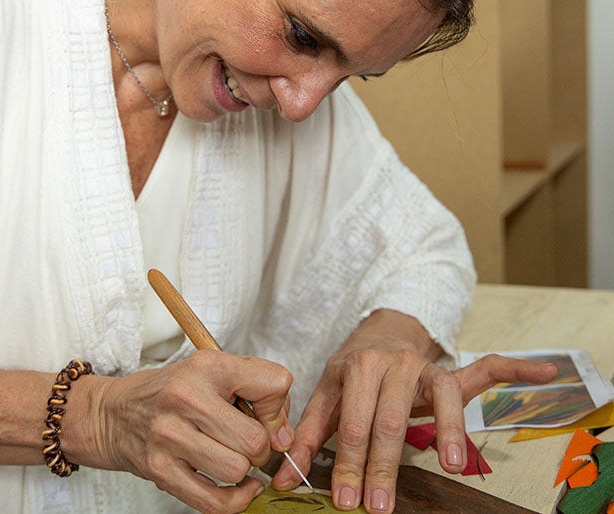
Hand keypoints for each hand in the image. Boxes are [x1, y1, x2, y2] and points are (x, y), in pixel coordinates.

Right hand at [72, 350, 293, 513]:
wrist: (114, 413)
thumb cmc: (172, 392)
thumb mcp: (214, 373)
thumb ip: (259, 394)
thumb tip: (284, 438)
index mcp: (206, 367)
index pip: (274, 383)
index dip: (278, 406)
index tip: (263, 413)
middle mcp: (185, 397)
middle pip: (255, 439)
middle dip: (260, 448)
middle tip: (246, 441)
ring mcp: (169, 436)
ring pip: (236, 470)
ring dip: (242, 471)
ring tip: (231, 457)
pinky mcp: (160, 470)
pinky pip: (215, 502)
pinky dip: (235, 500)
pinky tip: (236, 486)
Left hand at [270, 309, 556, 512]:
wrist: (378, 333)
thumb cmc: (351, 371)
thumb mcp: (325, 395)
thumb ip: (308, 433)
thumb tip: (285, 475)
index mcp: (355, 369)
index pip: (353, 425)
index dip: (349, 465)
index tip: (346, 501)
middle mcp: (392, 365)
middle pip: (391, 421)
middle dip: (384, 468)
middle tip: (378, 507)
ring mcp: (424, 367)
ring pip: (440, 402)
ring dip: (447, 435)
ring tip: (449, 465)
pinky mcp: (450, 371)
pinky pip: (486, 368)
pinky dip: (515, 369)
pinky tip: (544, 372)